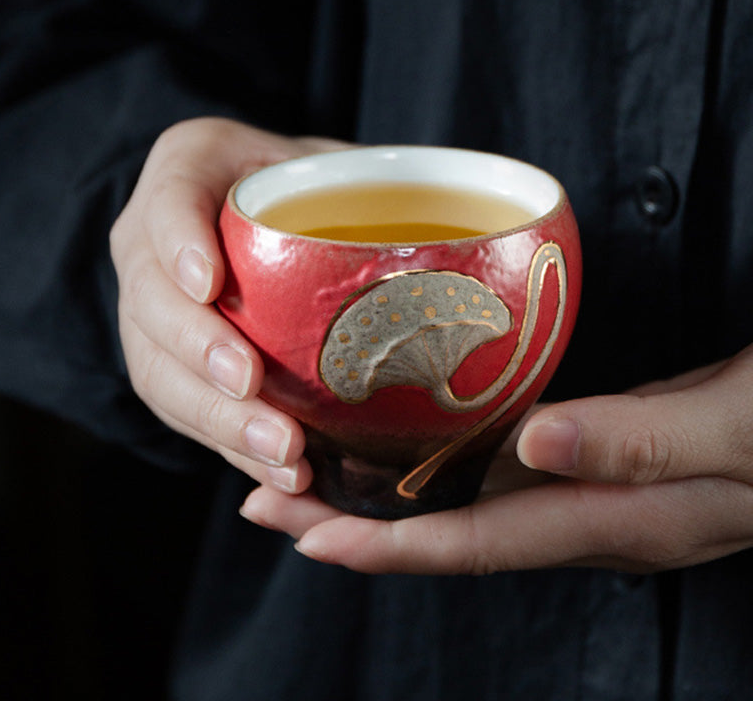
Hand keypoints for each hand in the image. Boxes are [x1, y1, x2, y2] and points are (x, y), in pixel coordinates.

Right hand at [110, 117, 343, 491]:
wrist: (272, 220)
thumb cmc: (316, 187)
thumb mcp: (342, 162)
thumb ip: (379, 182)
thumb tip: (472, 234)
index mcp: (189, 168)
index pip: (169, 200)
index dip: (179, 242)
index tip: (209, 284)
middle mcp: (152, 242)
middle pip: (150, 302)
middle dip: (198, 349)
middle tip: (251, 385)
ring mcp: (152, 308)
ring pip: (158, 371)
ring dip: (216, 419)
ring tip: (282, 455)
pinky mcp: (168, 363)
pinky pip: (182, 411)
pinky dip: (230, 446)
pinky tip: (279, 472)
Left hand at [240, 346, 752, 572]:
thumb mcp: (733, 431)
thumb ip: (640, 442)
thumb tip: (533, 445)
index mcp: (611, 520)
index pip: (476, 545)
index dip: (388, 547)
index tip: (306, 535)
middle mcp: (583, 517)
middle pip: (448, 534)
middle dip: (355, 527)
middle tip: (272, 500)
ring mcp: (584, 492)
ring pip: (462, 506)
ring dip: (383, 496)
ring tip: (310, 474)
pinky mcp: (589, 461)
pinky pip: (492, 475)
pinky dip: (434, 467)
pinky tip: (402, 443)